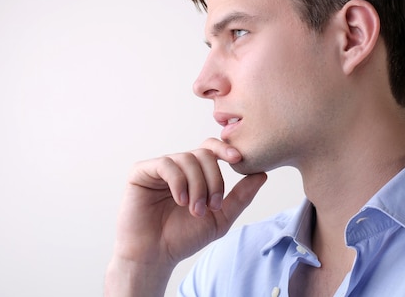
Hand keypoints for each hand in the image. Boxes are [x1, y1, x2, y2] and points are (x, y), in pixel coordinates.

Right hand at [105, 138, 266, 295]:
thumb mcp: (220, 218)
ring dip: (197, 186)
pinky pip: (166, 164)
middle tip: (212, 206)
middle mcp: (178, 167)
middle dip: (213, 180)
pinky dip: (178, 182)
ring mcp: (159, 168)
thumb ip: (240, 196)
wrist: (155, 256)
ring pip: (187, 159)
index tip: (239, 159)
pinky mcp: (141, 172)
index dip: (226, 149)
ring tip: (195, 209)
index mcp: (195, 173)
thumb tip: (263, 174)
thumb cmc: (183, 238)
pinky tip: (181, 201)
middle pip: (204, 153)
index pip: (212, 149)